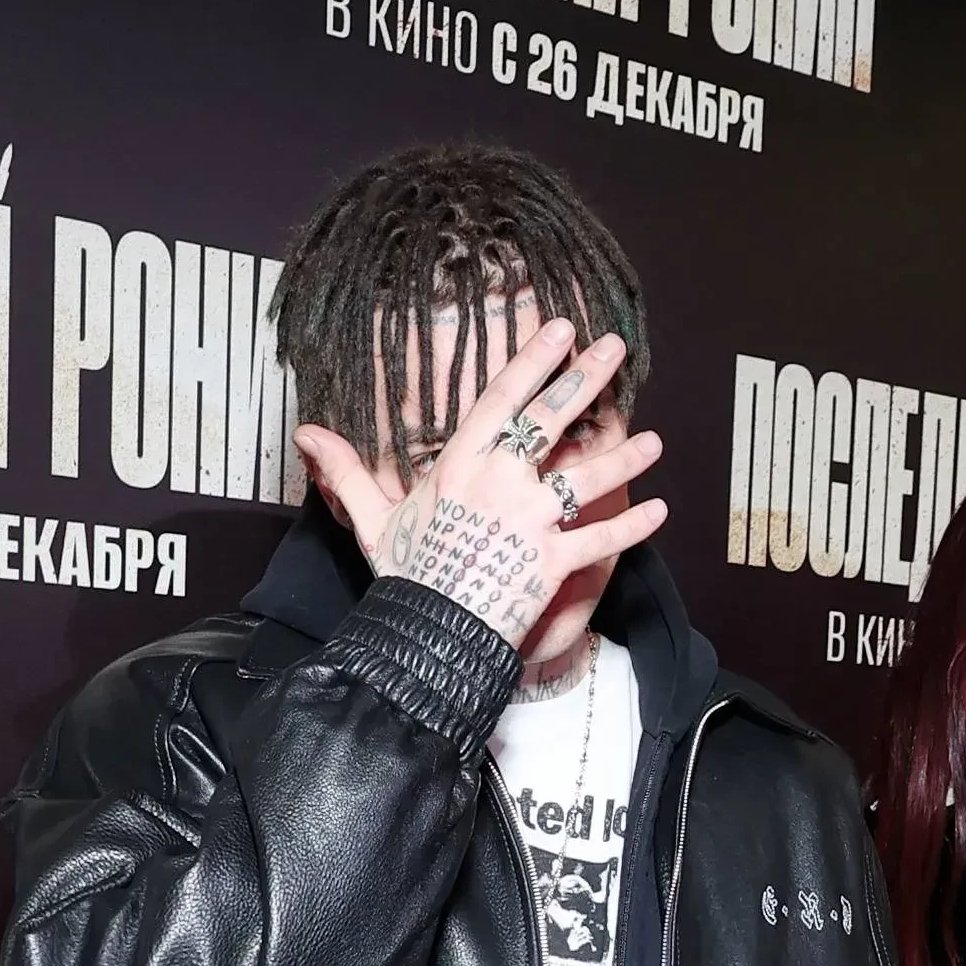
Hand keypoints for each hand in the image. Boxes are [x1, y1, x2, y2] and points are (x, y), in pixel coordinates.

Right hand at [293, 320, 665, 651]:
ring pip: (587, 478)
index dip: (534, 360)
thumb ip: (345, 470)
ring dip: (625, 457)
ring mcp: (530, 522)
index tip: (561, 331)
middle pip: (550, 420)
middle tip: (616, 349)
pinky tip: (661, 513)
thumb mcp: (371, 518)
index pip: (503, 400)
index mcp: (461, 465)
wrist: (426, 634)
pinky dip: (632, 528)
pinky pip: (600, 540)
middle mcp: (500, 483)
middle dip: (586, 381)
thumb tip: (305, 432)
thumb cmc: (403, 577)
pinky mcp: (552, 563)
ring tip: (655, 440)